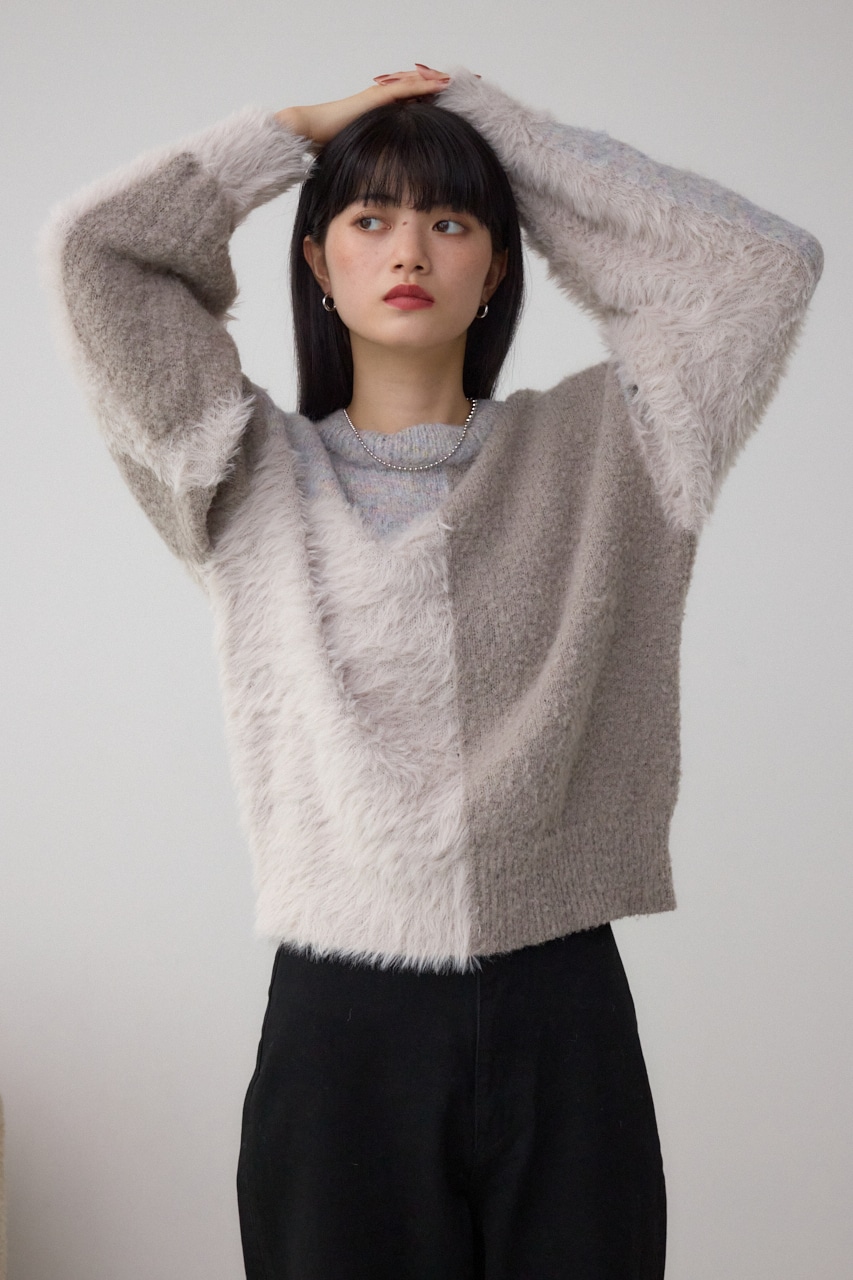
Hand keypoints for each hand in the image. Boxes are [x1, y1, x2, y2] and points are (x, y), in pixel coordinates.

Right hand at [276, 64, 478, 151]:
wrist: (309, 133)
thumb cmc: (328, 149)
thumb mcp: (360, 160)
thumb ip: (372, 170)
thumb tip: (379, 200)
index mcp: (380, 117)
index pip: (410, 109)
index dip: (429, 108)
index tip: (448, 112)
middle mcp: (382, 104)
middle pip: (416, 94)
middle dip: (436, 92)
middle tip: (460, 90)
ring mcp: (379, 97)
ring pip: (414, 86)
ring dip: (435, 83)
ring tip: (455, 81)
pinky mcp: (376, 97)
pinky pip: (405, 88)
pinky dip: (423, 84)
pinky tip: (441, 82)